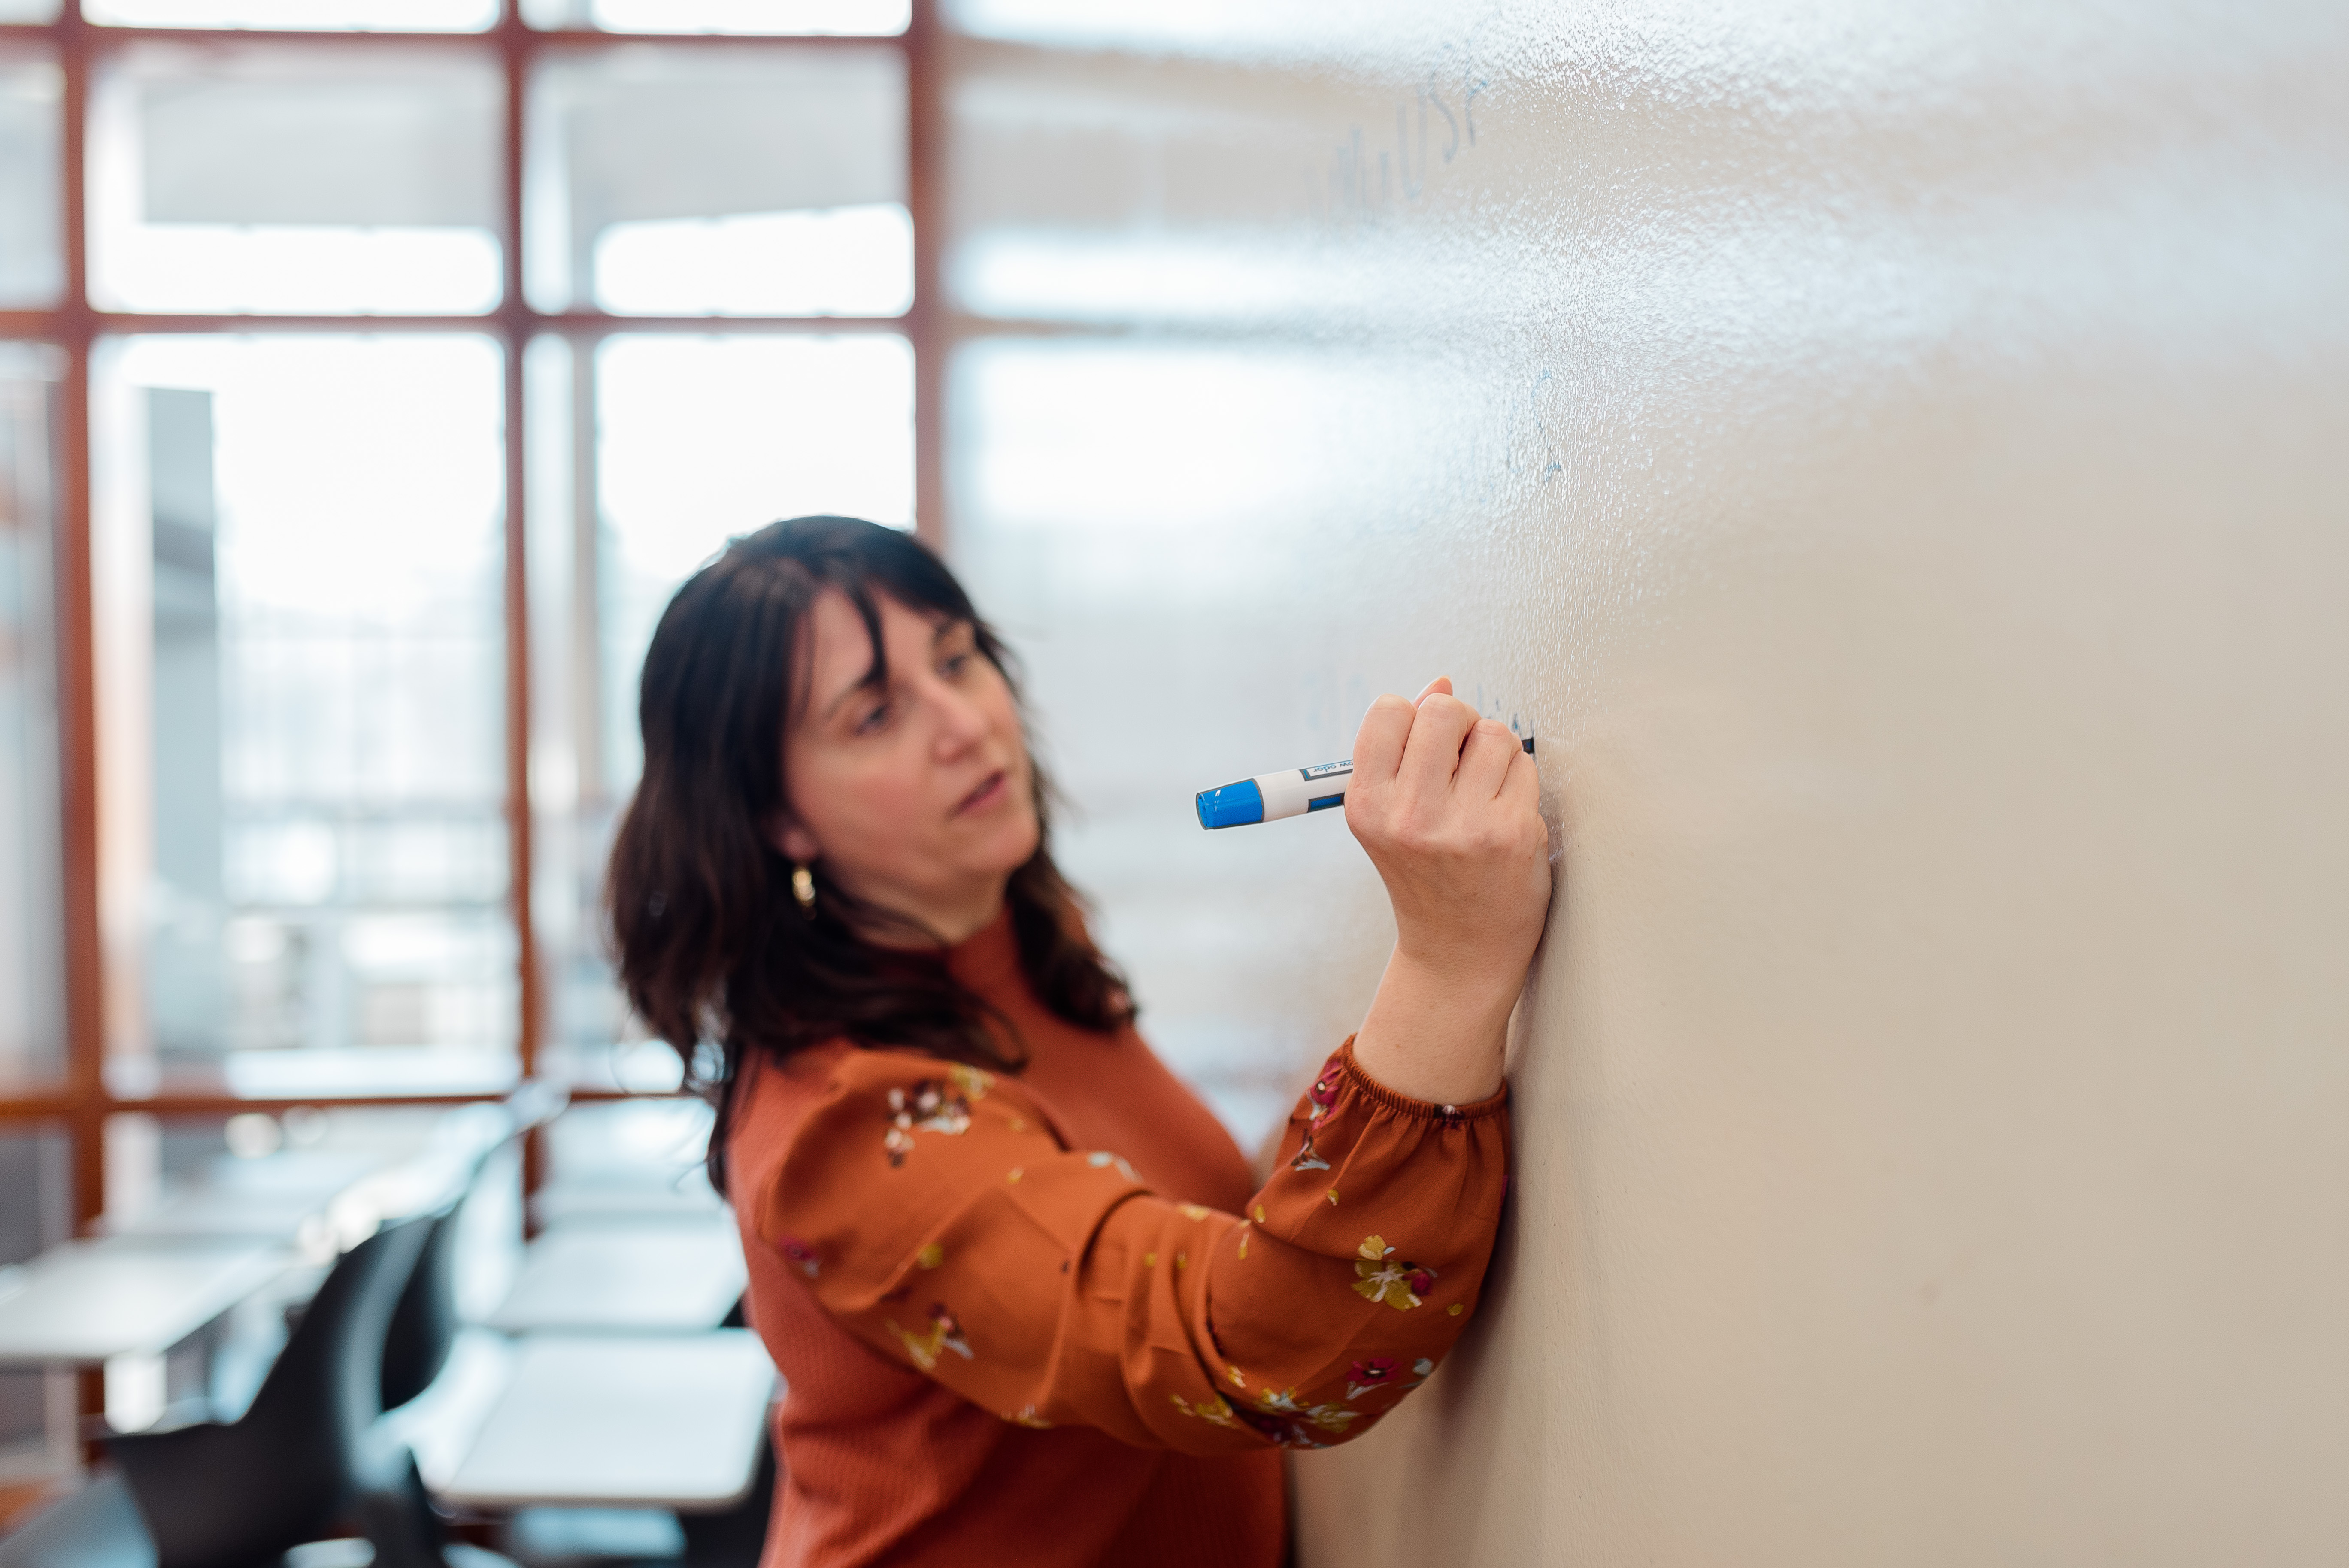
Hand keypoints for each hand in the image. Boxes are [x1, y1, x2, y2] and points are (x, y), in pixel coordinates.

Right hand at [1344, 678, 1551, 1103]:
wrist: (1459, 951)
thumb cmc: (1427, 877)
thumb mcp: (1391, 815)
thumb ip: (1407, 747)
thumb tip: (1439, 684)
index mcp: (1368, 805)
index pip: (1389, 711)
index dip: (1414, 718)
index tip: (1423, 747)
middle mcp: (1410, 816)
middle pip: (1445, 711)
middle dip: (1460, 724)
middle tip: (1461, 760)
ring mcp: (1463, 825)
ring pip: (1494, 733)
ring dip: (1495, 754)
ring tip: (1483, 793)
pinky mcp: (1512, 833)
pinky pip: (1525, 766)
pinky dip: (1520, 782)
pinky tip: (1505, 815)